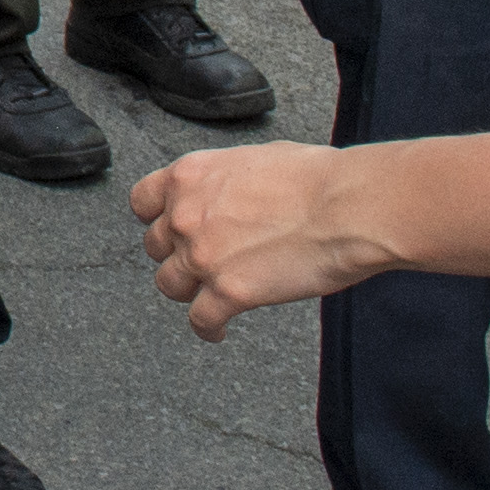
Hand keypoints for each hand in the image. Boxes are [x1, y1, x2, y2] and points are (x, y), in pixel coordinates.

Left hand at [134, 143, 394, 337]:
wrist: (347, 206)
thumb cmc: (316, 178)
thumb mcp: (253, 159)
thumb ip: (224, 180)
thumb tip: (231, 191)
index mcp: (189, 176)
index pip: (143, 202)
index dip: (156, 219)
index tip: (168, 229)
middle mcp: (186, 214)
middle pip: (156, 246)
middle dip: (176, 255)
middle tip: (198, 262)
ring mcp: (203, 254)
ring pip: (170, 284)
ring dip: (188, 292)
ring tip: (206, 297)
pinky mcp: (229, 291)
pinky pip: (201, 319)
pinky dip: (207, 327)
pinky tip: (217, 329)